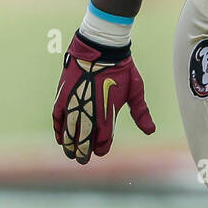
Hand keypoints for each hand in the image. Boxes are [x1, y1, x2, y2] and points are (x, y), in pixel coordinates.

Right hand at [53, 32, 154, 163]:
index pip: (102, 141)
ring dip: (69, 144)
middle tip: (82, 159)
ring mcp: (74, 105)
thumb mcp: (136, 90)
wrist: (100, 48)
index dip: (101, 149)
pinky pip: (57, 118)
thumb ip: (141, 113)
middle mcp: (89, 114)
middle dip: (83, 152)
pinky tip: (60, 138)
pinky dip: (58, 130)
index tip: (100, 151)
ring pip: (69, 133)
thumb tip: (151, 131)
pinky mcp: (63, 96)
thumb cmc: (122, 69)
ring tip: (70, 153)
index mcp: (107, 115)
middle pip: (83, 141)